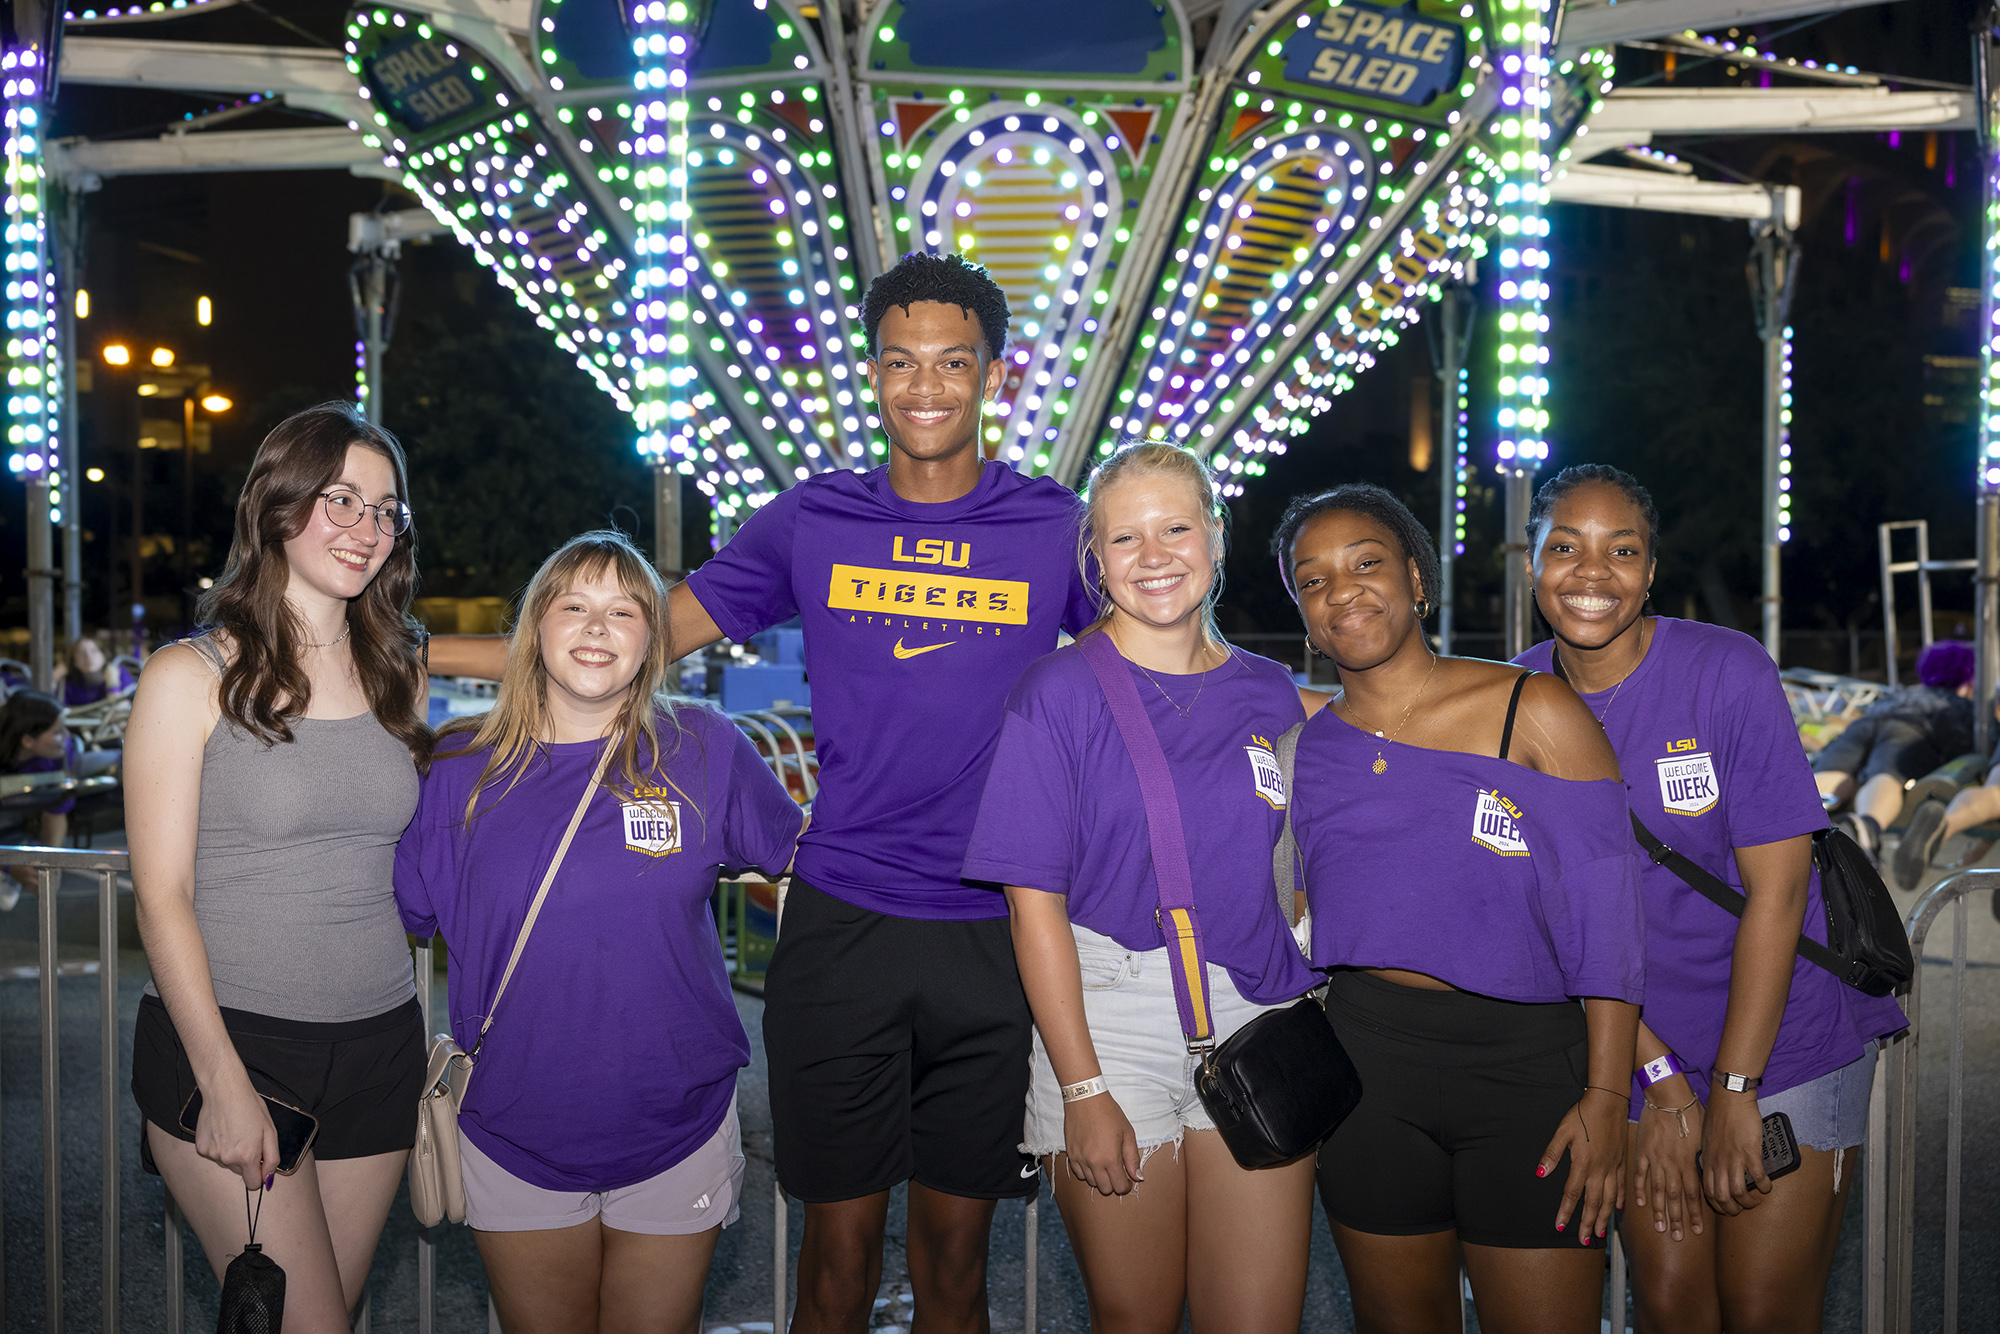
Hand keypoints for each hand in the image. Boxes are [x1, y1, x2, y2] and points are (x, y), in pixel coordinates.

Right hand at [193, 1075, 278, 1189]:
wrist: (224, 1091)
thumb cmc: (250, 1107)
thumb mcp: (270, 1131)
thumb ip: (272, 1158)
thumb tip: (268, 1179)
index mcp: (247, 1157)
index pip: (253, 1184)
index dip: (259, 1176)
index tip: (260, 1165)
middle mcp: (227, 1159)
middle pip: (240, 1172)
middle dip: (246, 1160)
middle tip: (248, 1138)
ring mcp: (212, 1154)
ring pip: (226, 1163)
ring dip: (232, 1153)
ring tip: (235, 1131)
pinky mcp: (201, 1148)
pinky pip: (214, 1155)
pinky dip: (219, 1147)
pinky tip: (222, 1131)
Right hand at [1063, 1092, 1142, 1196]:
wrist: (1085, 1098)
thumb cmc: (1109, 1113)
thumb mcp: (1127, 1133)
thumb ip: (1132, 1158)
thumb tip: (1138, 1177)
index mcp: (1110, 1158)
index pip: (1119, 1187)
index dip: (1126, 1186)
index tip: (1127, 1180)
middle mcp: (1094, 1163)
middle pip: (1105, 1189)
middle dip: (1114, 1183)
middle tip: (1117, 1171)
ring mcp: (1080, 1159)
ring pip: (1091, 1182)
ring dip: (1100, 1177)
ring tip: (1104, 1163)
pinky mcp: (1070, 1154)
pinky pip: (1079, 1173)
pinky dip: (1087, 1172)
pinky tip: (1092, 1161)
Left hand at [1539, 1089, 1626, 1243]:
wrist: (1609, 1102)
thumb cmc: (1582, 1115)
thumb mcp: (1562, 1131)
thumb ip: (1552, 1154)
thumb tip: (1540, 1174)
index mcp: (1583, 1164)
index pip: (1572, 1194)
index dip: (1565, 1211)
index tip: (1559, 1225)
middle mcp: (1600, 1170)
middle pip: (1593, 1202)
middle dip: (1588, 1223)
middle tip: (1584, 1240)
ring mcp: (1613, 1167)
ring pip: (1610, 1199)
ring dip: (1604, 1217)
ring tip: (1600, 1232)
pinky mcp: (1621, 1161)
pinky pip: (1622, 1187)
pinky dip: (1619, 1200)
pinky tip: (1618, 1209)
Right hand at [1634, 1092, 1705, 1239]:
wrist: (1668, 1096)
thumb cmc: (1691, 1113)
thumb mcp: (1703, 1138)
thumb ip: (1701, 1159)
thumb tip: (1706, 1175)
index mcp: (1688, 1162)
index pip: (1693, 1194)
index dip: (1695, 1214)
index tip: (1697, 1231)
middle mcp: (1671, 1165)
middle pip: (1674, 1197)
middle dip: (1677, 1219)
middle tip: (1677, 1237)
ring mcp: (1655, 1158)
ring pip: (1656, 1190)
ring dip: (1658, 1210)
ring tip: (1660, 1227)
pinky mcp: (1642, 1150)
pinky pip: (1640, 1173)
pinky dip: (1639, 1188)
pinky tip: (1639, 1203)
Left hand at [1701, 1090, 1769, 1214]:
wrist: (1729, 1097)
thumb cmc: (1718, 1115)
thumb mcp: (1707, 1139)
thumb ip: (1711, 1155)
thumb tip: (1716, 1168)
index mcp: (1707, 1160)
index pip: (1708, 1192)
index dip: (1718, 1205)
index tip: (1726, 1208)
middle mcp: (1718, 1162)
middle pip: (1722, 1197)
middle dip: (1733, 1210)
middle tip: (1743, 1209)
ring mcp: (1734, 1158)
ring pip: (1739, 1192)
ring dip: (1750, 1202)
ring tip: (1757, 1200)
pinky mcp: (1750, 1152)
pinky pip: (1758, 1177)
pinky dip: (1764, 1186)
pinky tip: (1768, 1186)